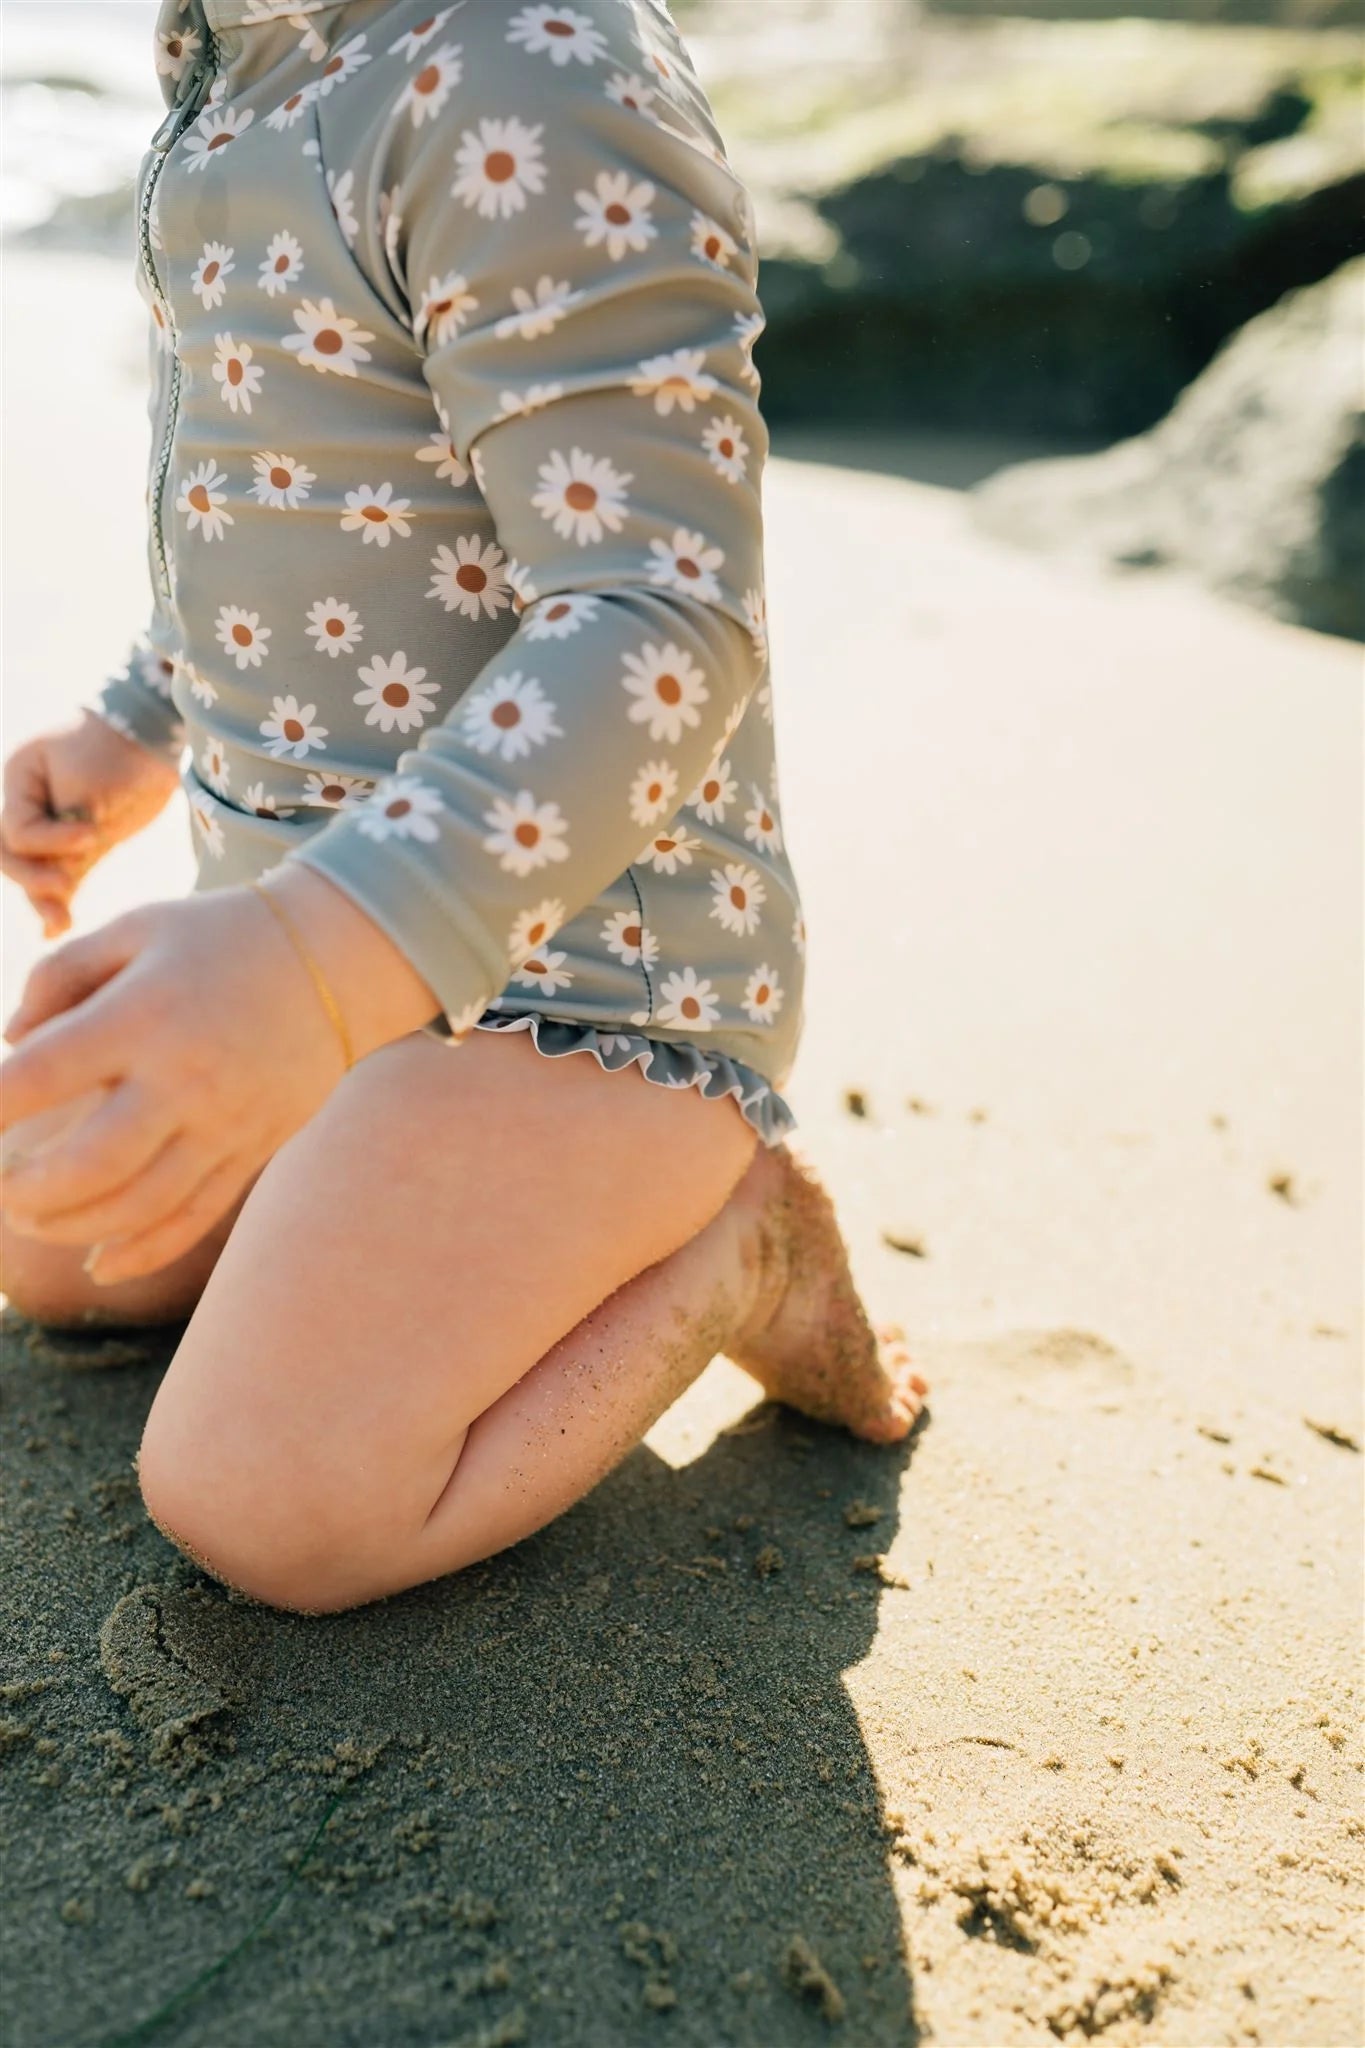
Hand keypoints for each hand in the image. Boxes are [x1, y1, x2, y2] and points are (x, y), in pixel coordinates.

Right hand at [0, 712, 180, 938]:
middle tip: (63, 890)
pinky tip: (57, 930)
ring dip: (45, 898)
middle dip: (34, 878)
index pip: (18, 829)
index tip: (92, 834)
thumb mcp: (89, 787)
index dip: (50, 840)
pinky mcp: (80, 845)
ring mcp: (52, 826)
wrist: (153, 740)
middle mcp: (28, 805)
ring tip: (62, 924)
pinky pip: (62, 877)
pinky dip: (60, 900)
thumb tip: (59, 886)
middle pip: (13, 855)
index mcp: (19, 781)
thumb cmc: (118, 752)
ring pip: (36, 870)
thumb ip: (70, 836)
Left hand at [0, 869, 438, 1283]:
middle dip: (23, 1191)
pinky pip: (195, 1218)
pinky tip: (99, 1264)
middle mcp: (184, 1076)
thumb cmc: (217, 937)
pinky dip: (142, 1252)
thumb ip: (59, 973)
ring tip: (30, 1220)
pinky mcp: (254, 1147)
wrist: (338, 957)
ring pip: (139, 1205)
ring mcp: (225, 1121)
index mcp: (142, 1014)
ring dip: (70, 1227)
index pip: (39, 1077)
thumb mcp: (135, 928)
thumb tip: (11, 1040)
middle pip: (88, 1164)